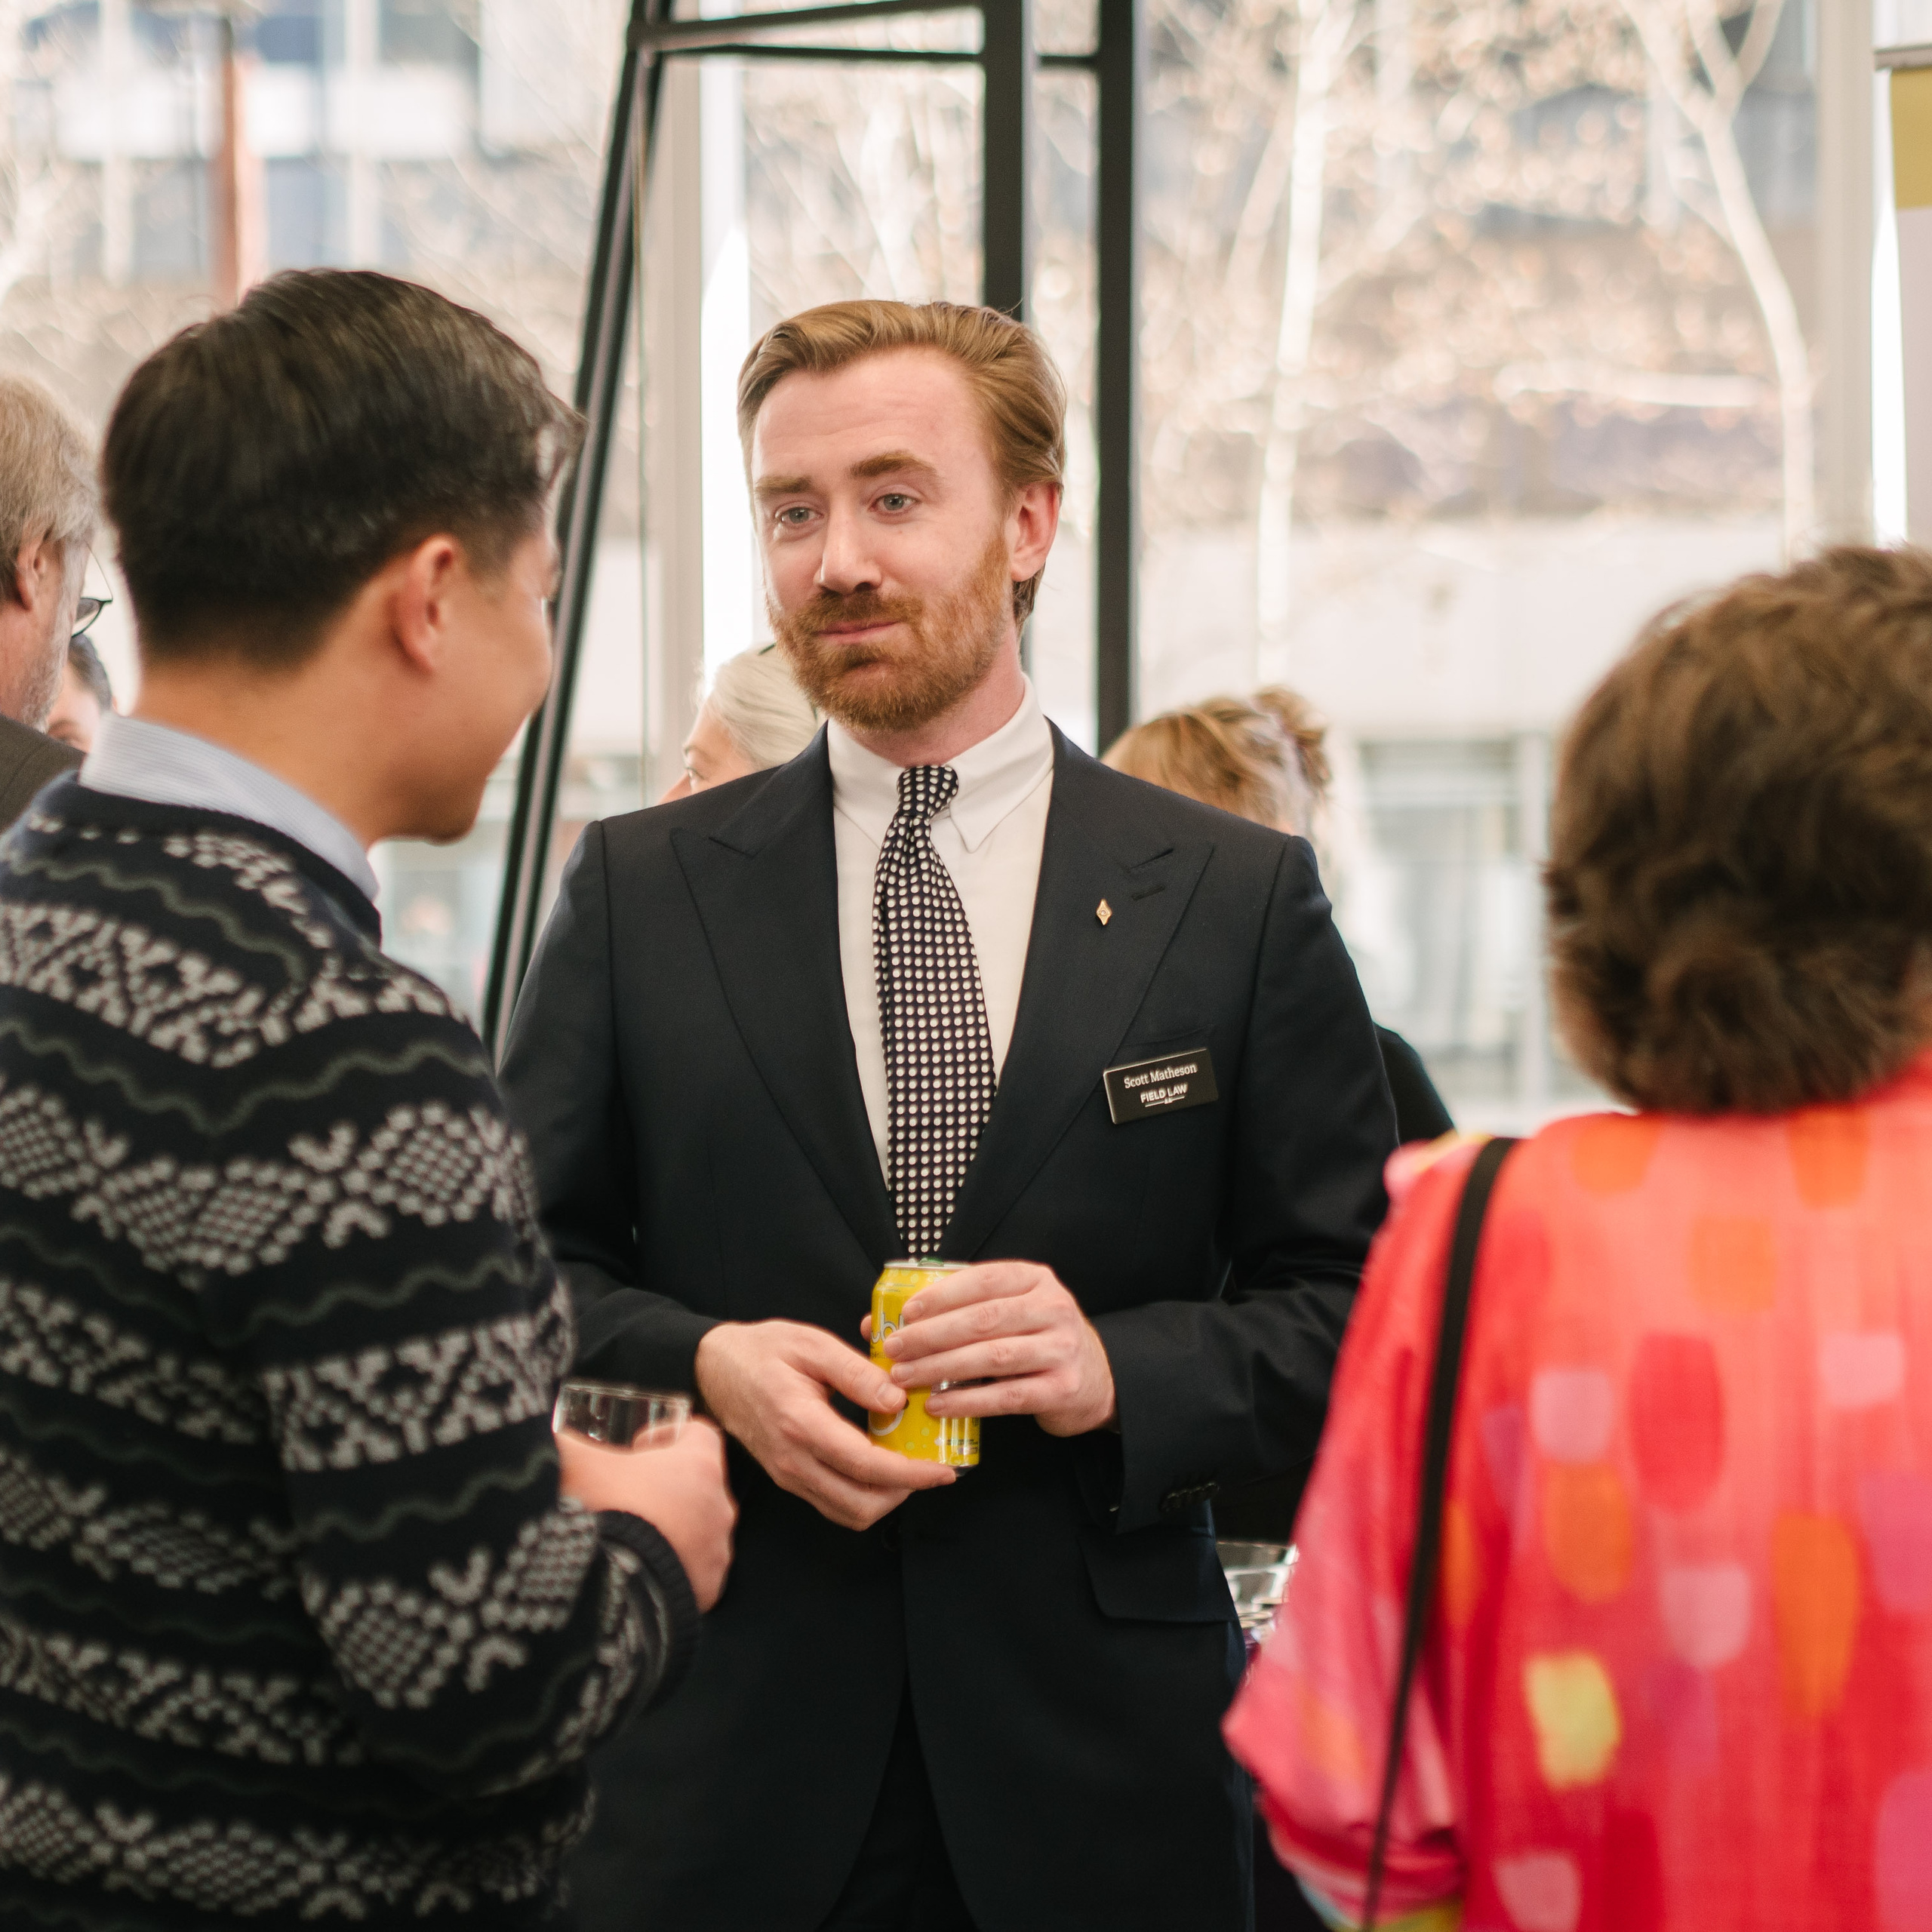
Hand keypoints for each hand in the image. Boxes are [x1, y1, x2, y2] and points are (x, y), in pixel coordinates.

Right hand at [556, 1418, 736, 1610]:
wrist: (603, 1593)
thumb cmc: (598, 1515)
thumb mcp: (575, 1464)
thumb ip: (568, 1441)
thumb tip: (552, 1436)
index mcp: (699, 1465)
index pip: (699, 1433)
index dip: (667, 1435)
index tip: (637, 1448)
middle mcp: (718, 1506)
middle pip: (699, 1482)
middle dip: (666, 1485)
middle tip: (628, 1493)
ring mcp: (716, 1551)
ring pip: (699, 1528)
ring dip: (672, 1527)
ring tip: (631, 1536)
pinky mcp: (707, 1590)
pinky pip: (695, 1569)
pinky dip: (672, 1566)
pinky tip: (638, 1568)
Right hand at [694, 1319, 956, 1531]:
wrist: (712, 1368)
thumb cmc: (761, 1351)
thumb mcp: (812, 1345)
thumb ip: (857, 1373)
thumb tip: (897, 1400)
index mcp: (801, 1424)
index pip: (866, 1465)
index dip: (911, 1473)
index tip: (942, 1469)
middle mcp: (793, 1460)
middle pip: (860, 1504)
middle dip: (904, 1492)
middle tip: (929, 1467)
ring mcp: (788, 1474)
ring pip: (847, 1511)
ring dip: (884, 1497)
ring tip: (908, 1466)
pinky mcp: (787, 1477)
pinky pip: (832, 1502)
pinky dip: (862, 1493)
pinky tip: (878, 1464)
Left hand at [880, 1261, 1116, 1436]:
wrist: (1096, 1380)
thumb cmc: (1036, 1341)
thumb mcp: (1009, 1313)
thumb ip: (957, 1311)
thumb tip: (877, 1322)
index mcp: (1036, 1280)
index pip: (984, 1279)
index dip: (941, 1295)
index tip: (905, 1312)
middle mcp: (1053, 1308)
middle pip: (983, 1319)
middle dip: (932, 1335)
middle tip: (895, 1348)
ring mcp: (1062, 1349)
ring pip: (992, 1356)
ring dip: (941, 1367)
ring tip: (905, 1377)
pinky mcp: (1062, 1388)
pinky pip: (1006, 1396)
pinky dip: (967, 1401)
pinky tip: (937, 1405)